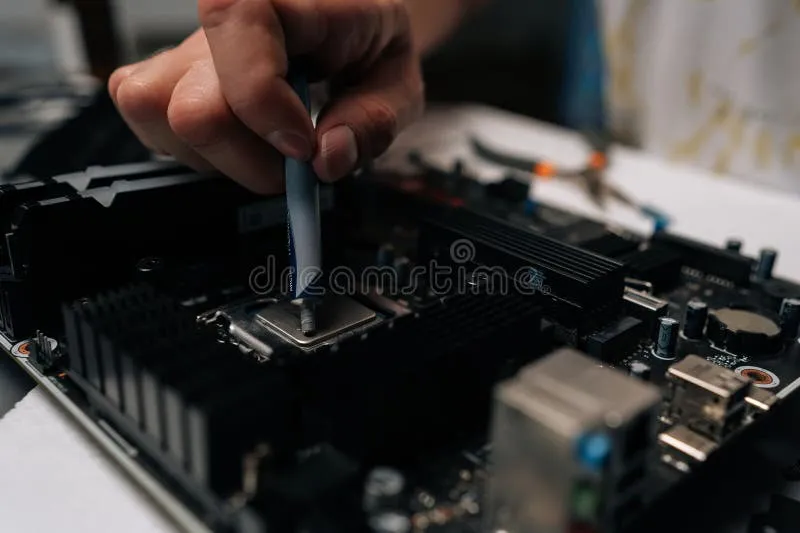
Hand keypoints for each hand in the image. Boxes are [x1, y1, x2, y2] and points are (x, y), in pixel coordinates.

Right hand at [109, 0, 424, 193]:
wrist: (348, 25)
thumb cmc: (369, 42)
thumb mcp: (399, 79)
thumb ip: (374, 120)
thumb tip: (329, 158)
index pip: (237, 25)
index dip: (265, 105)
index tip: (305, 146)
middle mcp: (222, 16)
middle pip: (193, 108)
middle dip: (252, 161)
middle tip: (297, 163)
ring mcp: (184, 47)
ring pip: (157, 116)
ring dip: (222, 160)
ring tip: (268, 149)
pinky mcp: (162, 76)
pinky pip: (148, 121)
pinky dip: (196, 154)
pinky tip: (241, 143)